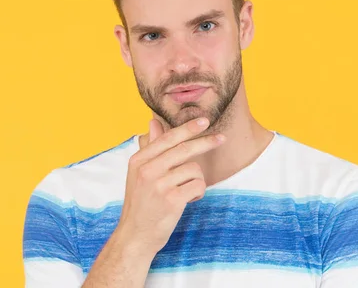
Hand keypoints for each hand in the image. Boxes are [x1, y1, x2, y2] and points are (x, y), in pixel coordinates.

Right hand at [113, 117, 224, 256]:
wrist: (135, 235)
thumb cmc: (140, 203)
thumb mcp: (139, 173)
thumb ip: (149, 148)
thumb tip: (154, 122)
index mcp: (138, 160)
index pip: (167, 138)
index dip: (187, 128)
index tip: (204, 121)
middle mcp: (147, 170)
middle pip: (184, 149)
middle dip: (206, 142)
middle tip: (221, 138)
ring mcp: (159, 185)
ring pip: (194, 169)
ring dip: (196, 180)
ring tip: (186, 191)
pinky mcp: (172, 200)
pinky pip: (198, 186)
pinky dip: (198, 192)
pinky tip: (189, 200)